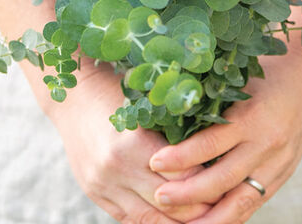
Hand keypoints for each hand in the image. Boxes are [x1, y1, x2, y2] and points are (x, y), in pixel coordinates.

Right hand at [49, 67, 212, 222]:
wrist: (73, 96)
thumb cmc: (116, 91)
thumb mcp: (146, 104)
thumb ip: (174, 130)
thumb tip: (212, 154)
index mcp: (134, 144)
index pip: (183, 179)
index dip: (209, 184)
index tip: (228, 180)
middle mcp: (117, 171)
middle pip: (170, 206)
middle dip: (200, 209)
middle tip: (223, 203)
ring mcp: (104, 187)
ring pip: (150, 222)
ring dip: (178, 222)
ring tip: (202, 215)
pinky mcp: (96, 195)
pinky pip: (130, 221)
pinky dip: (154, 221)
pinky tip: (172, 216)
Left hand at [146, 50, 301, 223]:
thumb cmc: (263, 73)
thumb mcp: (237, 81)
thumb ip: (211, 104)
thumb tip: (167, 118)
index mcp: (251, 116)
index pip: (210, 144)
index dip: (181, 157)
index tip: (155, 162)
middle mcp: (266, 143)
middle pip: (222, 179)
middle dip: (188, 193)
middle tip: (159, 197)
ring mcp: (278, 163)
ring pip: (240, 200)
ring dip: (210, 217)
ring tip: (181, 223)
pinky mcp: (284, 174)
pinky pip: (255, 201)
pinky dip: (233, 214)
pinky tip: (211, 221)